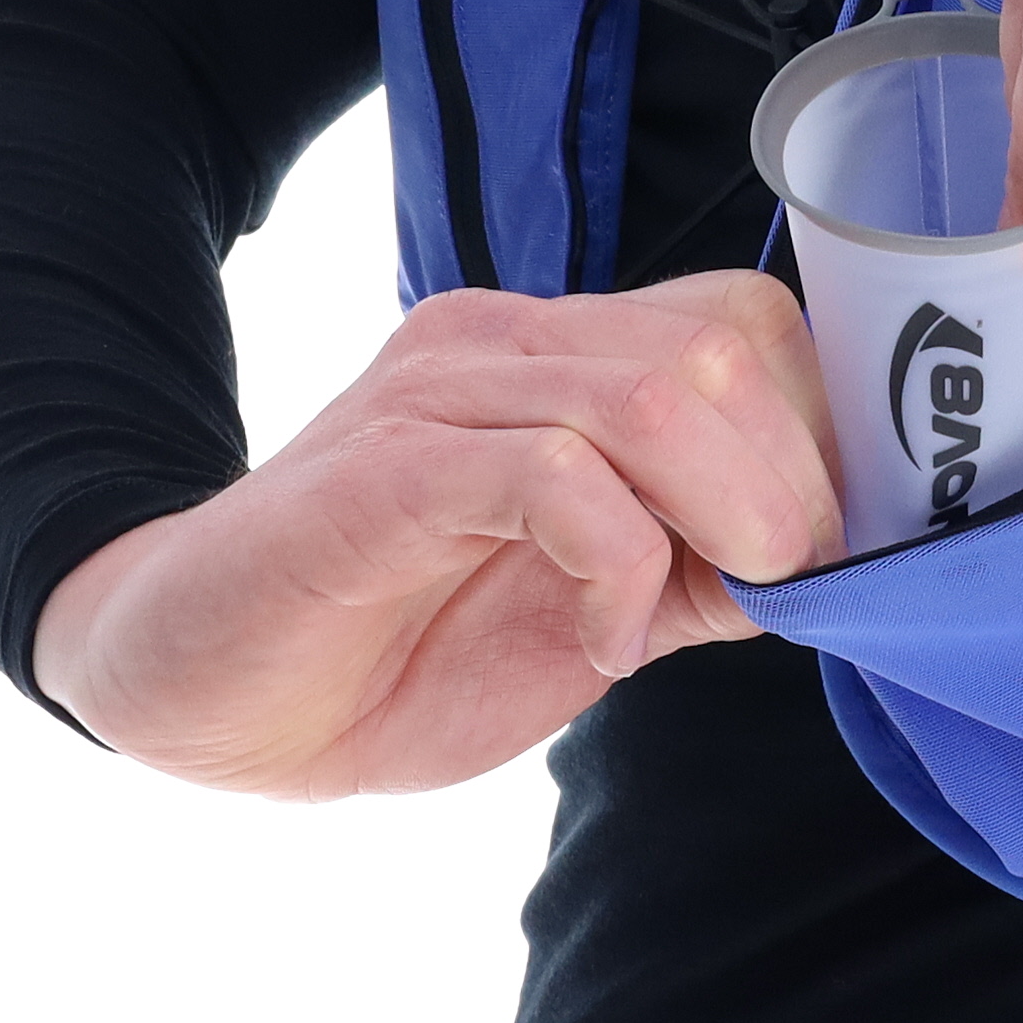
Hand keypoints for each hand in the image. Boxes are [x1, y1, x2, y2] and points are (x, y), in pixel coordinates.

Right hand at [30, 269, 832, 798]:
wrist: (199, 693)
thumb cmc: (387, 651)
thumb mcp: (587, 618)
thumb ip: (695, 572)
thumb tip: (820, 564)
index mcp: (559, 358)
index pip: (748, 329)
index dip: (818, 442)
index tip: (823, 559)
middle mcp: (503, 345)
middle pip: (726, 349)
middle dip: (791, 488)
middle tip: (768, 593)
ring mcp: (439, 395)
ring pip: (656, 393)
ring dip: (723, 519)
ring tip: (690, 609)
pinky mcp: (384, 471)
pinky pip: (553, 472)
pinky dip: (616, 565)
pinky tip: (598, 641)